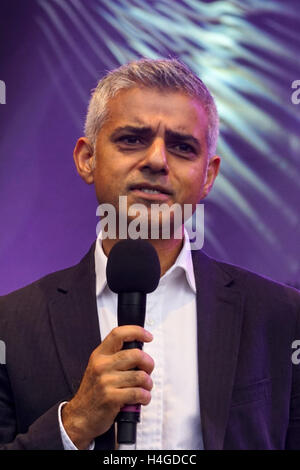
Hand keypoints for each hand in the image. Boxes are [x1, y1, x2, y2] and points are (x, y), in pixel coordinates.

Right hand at [61, 325, 153, 448]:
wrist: (80, 416)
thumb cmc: (94, 392)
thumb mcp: (99, 368)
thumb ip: (115, 357)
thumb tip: (140, 351)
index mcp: (99, 355)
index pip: (118, 334)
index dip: (137, 331)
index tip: (148, 336)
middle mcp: (102, 365)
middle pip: (136, 355)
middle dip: (149, 363)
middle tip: (148, 370)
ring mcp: (106, 381)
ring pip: (140, 376)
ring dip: (148, 384)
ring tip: (144, 388)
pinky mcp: (111, 398)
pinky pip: (138, 393)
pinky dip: (145, 397)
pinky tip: (142, 398)